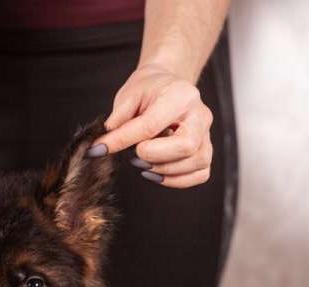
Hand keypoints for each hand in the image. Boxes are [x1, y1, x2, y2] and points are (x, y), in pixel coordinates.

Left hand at [93, 64, 213, 188]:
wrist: (168, 85)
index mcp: (180, 95)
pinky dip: (177, 180)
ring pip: (197, 162)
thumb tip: (104, 145)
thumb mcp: (129, 95)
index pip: (151, 125)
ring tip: (143, 163)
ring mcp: (207, 134)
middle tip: (134, 155)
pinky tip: (157, 173)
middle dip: (154, 157)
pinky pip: (200, 173)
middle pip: (186, 146)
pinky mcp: (206, 149)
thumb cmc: (149, 90)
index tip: (101, 148)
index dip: (123, 140)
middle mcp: (200, 115)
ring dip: (164, 170)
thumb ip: (118, 118)